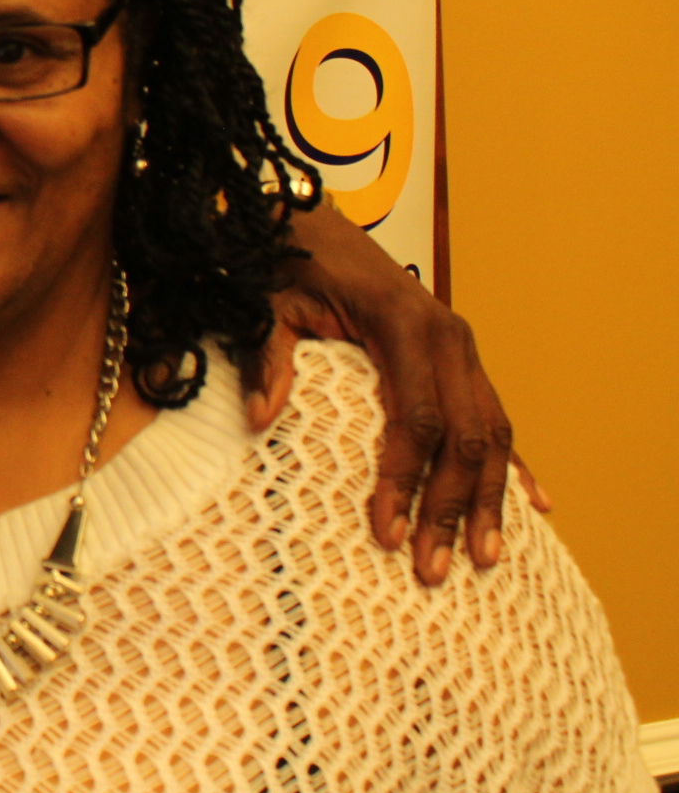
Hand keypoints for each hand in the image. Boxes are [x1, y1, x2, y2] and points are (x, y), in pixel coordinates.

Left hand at [253, 202, 526, 585]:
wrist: (313, 224)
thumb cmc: (290, 265)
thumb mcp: (268, 304)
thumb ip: (269, 359)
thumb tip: (259, 419)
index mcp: (405, 324)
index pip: (417, 419)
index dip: (403, 479)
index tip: (385, 530)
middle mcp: (449, 337)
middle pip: (466, 437)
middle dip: (453, 506)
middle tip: (436, 568)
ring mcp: (462, 348)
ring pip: (492, 433)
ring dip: (490, 498)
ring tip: (486, 557)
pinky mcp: (462, 358)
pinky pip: (496, 416)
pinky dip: (515, 463)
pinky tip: (534, 504)